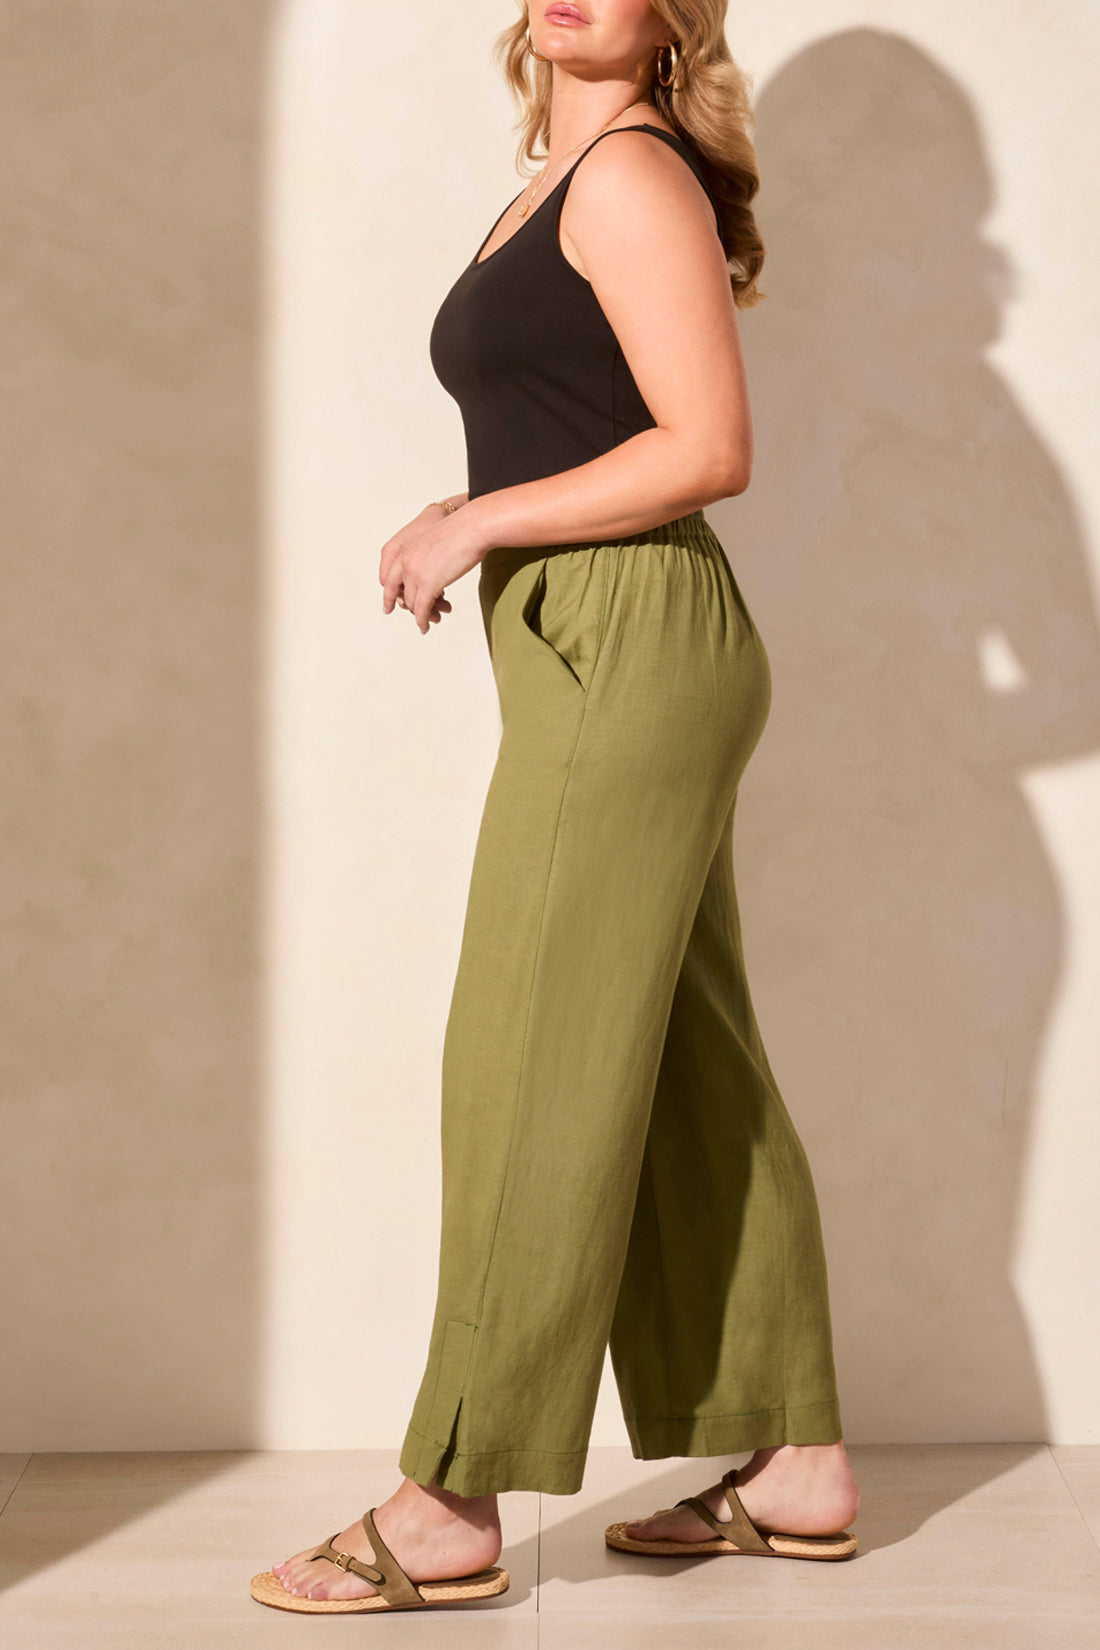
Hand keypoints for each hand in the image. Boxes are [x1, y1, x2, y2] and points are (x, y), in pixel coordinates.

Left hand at [379, 501, 485, 633]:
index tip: (389, 606)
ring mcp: (414, 573)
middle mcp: (405, 560)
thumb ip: (428, 554)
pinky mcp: (427, 584)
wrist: (472, 527)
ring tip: (431, 622)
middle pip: (400, 592)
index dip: (389, 594)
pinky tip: (425, 627)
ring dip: (421, 615)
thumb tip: (433, 571)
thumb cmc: (463, 531)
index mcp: (405, 548)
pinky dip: (422, 621)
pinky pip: (421, 609)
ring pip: (411, 603)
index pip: (389, 577)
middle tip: (418, 617)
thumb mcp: (435, 541)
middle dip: (409, 607)